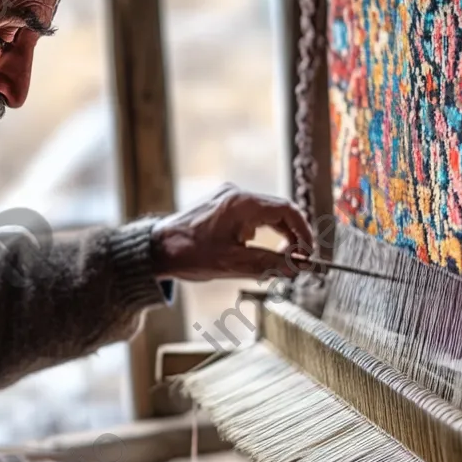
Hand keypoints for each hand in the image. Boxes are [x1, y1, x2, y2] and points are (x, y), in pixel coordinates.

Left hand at [150, 184, 314, 280]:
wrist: (154, 250)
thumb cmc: (189, 254)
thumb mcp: (233, 264)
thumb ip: (269, 264)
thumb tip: (298, 267)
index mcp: (242, 203)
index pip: (287, 211)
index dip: (303, 232)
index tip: (307, 254)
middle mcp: (236, 194)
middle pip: (278, 211)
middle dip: (290, 236)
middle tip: (295, 261)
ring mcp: (226, 198)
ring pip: (263, 214)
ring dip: (274, 236)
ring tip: (273, 261)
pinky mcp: (219, 205)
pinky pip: (248, 216)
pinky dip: (257, 233)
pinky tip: (248, 252)